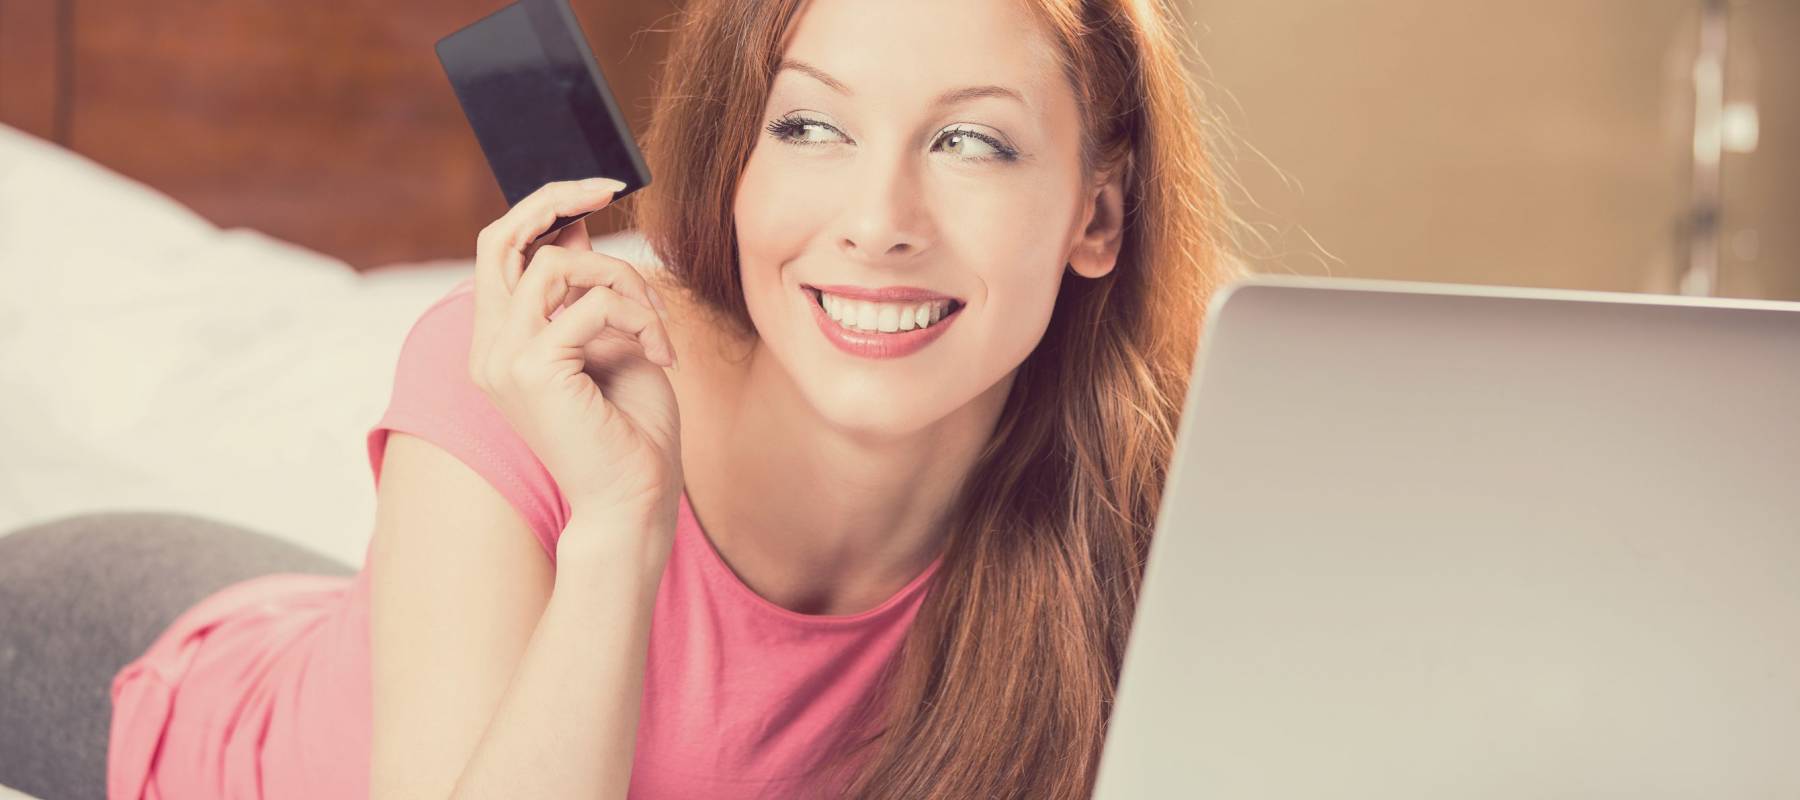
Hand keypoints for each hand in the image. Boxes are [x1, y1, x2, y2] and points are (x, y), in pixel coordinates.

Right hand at [468, 178, 683, 562]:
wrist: (635, 501)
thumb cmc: (630, 431)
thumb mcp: (611, 342)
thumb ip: (586, 291)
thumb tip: (574, 227)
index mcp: (500, 342)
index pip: (499, 251)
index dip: (543, 209)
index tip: (598, 191)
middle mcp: (489, 349)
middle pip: (500, 239)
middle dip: (555, 199)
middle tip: (609, 187)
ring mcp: (503, 360)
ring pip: (560, 266)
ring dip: (625, 282)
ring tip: (657, 326)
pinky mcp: (533, 370)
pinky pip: (591, 304)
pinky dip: (638, 316)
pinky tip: (662, 354)